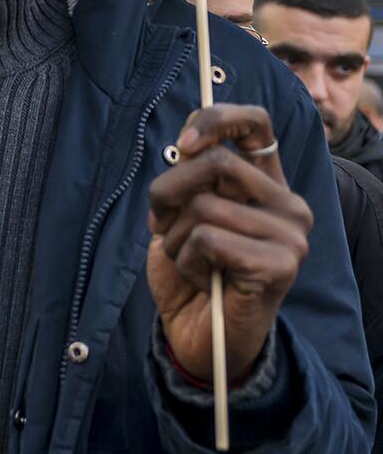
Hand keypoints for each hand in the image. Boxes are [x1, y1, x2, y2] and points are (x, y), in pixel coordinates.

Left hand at [145, 104, 310, 386]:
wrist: (196, 333)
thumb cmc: (188, 272)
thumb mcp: (179, 215)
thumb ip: (188, 179)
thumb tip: (186, 147)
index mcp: (265, 184)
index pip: (255, 125)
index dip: (215, 120)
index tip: (182, 145)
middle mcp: (287, 204)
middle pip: (214, 162)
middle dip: (167, 192)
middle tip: (162, 224)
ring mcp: (291, 235)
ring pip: (203, 205)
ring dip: (174, 236)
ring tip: (189, 260)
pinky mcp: (281, 265)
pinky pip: (207, 239)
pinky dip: (186, 259)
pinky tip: (202, 278)